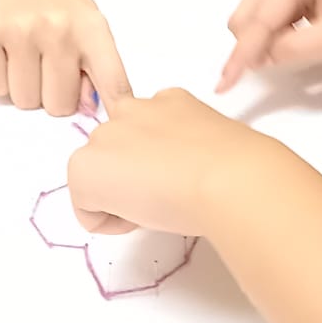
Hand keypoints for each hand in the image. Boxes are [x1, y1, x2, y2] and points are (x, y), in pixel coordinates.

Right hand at [0, 0, 132, 116]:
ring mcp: (20, 31)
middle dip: (53, 95)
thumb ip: (94, 64)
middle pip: (59, 105)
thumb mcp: (85, 22)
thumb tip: (89, 107)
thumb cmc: (53, 0)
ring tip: (25, 57)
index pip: (112, 81)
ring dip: (24, 88)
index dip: (115, 109)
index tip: (118, 126)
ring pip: (26, 101)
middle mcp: (59, 28)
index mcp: (92, 27)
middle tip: (46, 67)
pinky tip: (4, 52)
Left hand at [68, 89, 283, 235]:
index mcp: (168, 101)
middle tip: (166, 195)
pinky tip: (141, 216)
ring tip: (155, 205)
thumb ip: (190, 148)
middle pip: (116, 153)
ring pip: (97, 177)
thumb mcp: (215, 144)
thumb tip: (188, 172)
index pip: (145, 134)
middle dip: (132, 177)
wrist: (228, 178)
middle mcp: (131, 109)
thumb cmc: (236, 167)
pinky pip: (85, 208)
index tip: (180, 177)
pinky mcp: (84, 168)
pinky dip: (107, 221)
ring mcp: (104, 136)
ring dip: (118, 195)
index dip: (158, 163)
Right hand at [218, 0, 321, 91]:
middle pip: (246, 17)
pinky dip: (274, 37)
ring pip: (253, 19)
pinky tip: (297, 45)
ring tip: (300, 53)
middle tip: (277, 71)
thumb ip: (295, 49)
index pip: (258, 22)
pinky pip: (267, 18)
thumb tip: (259, 60)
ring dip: (264, 43)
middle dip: (252, 48)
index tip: (223, 86)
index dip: (241, 57)